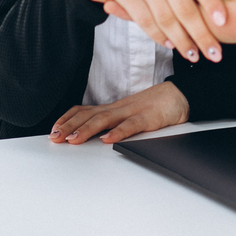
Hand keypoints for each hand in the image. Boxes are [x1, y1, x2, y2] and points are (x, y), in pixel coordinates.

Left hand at [49, 82, 189, 144]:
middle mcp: (119, 108)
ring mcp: (133, 112)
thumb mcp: (130, 115)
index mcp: (114, 109)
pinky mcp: (149, 118)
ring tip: (73, 140)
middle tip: (54, 137)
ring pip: (105, 120)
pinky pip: (132, 125)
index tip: (54, 129)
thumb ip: (114, 124)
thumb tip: (96, 137)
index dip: (68, 119)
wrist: (181, 95)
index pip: (85, 110)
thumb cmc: (156, 106)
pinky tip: (107, 140)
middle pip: (89, 115)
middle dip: (69, 126)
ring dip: (87, 130)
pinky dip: (118, 132)